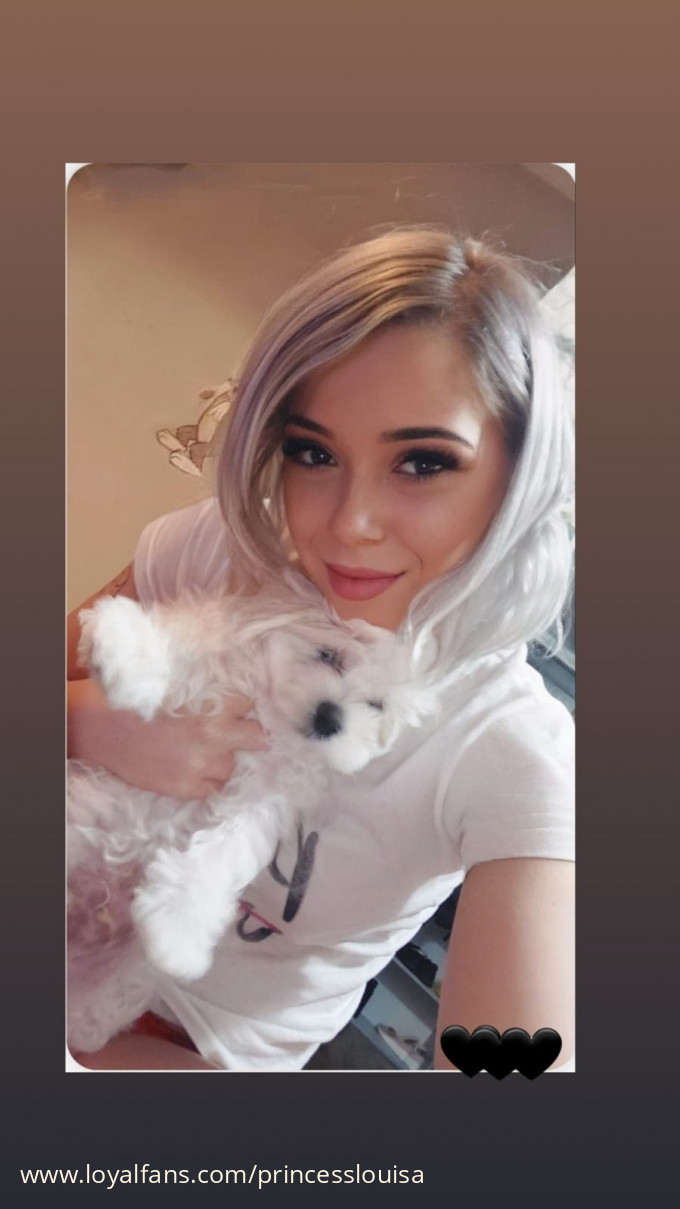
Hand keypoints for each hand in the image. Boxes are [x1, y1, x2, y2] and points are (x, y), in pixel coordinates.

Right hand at [68, 678, 267, 798]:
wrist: (106, 731)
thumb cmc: (141, 705)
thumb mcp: (181, 691)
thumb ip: (210, 697)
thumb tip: (238, 702)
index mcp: (212, 704)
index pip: (248, 704)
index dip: (240, 708)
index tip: (235, 711)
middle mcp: (213, 734)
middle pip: (257, 737)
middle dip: (249, 735)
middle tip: (237, 736)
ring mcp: (201, 764)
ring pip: (231, 766)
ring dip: (221, 760)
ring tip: (199, 753)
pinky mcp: (187, 787)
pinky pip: (213, 788)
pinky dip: (205, 781)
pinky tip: (189, 770)